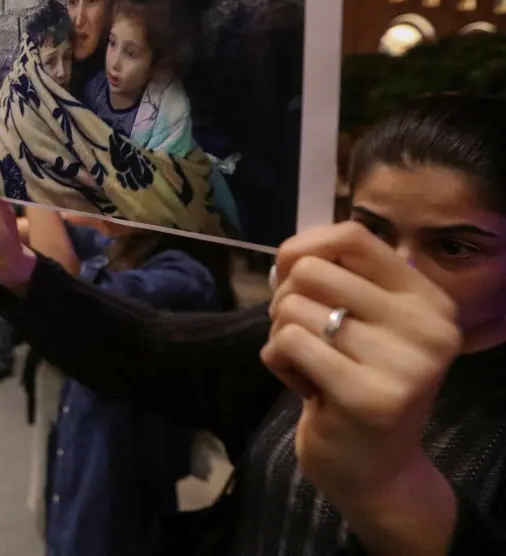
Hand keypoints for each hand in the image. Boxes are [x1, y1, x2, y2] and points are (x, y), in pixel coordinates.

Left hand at [262, 221, 461, 511]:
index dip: (304, 246)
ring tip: (312, 367)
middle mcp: (428, 327)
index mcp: (428, 299)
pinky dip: (279, 363)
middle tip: (302, 337)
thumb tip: (287, 253)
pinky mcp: (370, 398)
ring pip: (293, 308)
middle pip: (312, 271)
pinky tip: (308, 390)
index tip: (287, 271)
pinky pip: (287, 344)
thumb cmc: (356, 381)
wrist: (375, 470)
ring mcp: (406, 364)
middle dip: (285, 300)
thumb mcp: (361, 322)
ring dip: (282, 338)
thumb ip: (334, 278)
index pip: (354, 236)